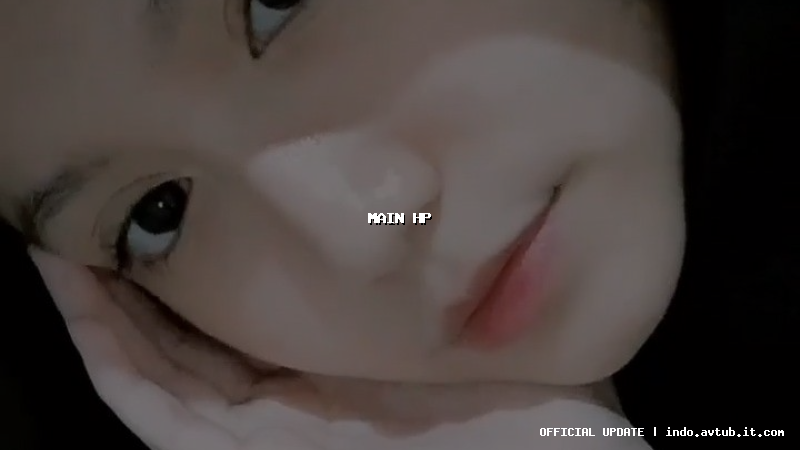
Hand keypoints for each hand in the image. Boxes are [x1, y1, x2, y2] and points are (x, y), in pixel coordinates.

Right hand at [32, 250, 649, 449]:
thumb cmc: (531, 426)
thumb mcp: (491, 350)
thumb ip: (465, 301)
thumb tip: (474, 238)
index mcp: (342, 395)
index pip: (252, 340)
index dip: (205, 288)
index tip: (183, 221)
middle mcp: (292, 420)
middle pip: (193, 356)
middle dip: (144, 296)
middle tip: (107, 226)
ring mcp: (264, 443)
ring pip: (160, 379)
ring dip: (111, 317)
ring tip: (73, 252)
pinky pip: (156, 412)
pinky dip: (115, 358)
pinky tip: (85, 299)